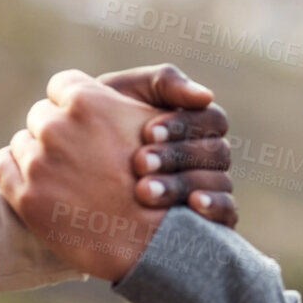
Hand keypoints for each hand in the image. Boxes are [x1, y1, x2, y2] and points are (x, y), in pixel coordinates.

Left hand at [0, 70, 226, 281]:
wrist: (153, 247)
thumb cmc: (161, 180)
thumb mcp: (159, 124)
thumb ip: (141, 93)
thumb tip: (133, 85)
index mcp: (87, 100)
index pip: (64, 85)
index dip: (78, 105)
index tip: (89, 124)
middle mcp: (56, 126)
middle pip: (41, 115)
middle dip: (57, 131)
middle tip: (79, 155)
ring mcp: (38, 162)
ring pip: (22, 143)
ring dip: (38, 156)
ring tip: (66, 177)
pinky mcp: (24, 196)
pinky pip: (3, 168)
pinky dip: (17, 175)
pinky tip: (44, 189)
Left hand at [96, 64, 236, 228]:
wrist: (74, 171)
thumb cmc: (98, 122)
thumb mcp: (123, 93)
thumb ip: (163, 82)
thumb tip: (205, 95)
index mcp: (195, 123)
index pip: (211, 119)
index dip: (183, 125)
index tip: (148, 132)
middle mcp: (208, 155)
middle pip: (216, 152)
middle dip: (177, 156)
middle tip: (139, 163)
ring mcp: (210, 187)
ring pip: (219, 183)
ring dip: (182, 184)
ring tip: (144, 192)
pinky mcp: (208, 219)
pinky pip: (227, 213)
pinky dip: (214, 208)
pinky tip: (191, 207)